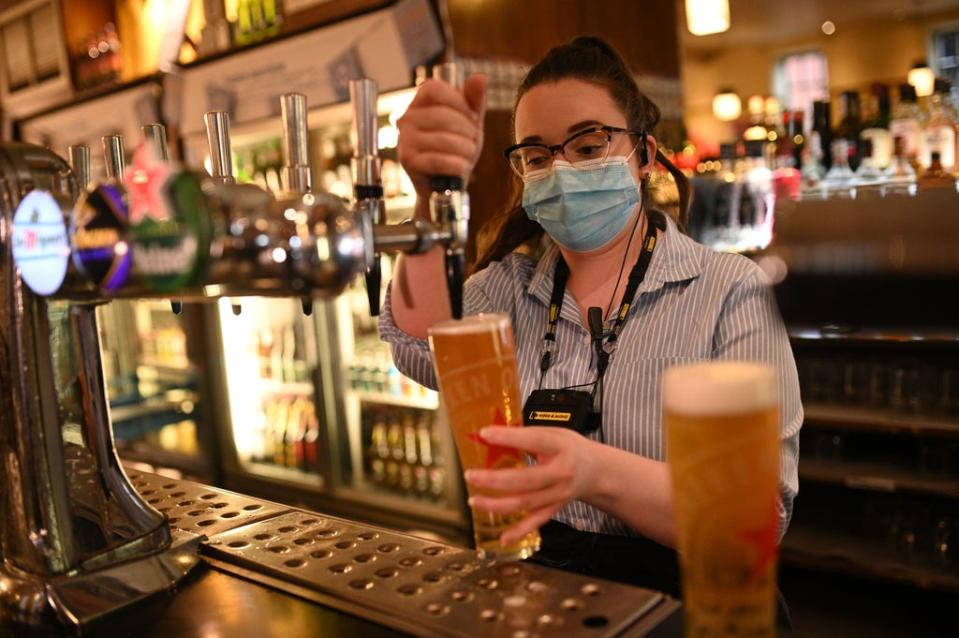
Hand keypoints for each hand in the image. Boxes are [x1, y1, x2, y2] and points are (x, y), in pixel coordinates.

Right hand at [397, 74, 486, 210]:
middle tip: (473, 142)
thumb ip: (474, 101)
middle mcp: (406, 119)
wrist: (443, 185)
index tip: (471, 117)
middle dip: (468, 131)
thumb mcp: (469, 123)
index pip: (434, 88)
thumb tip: (479, 77)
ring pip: (444, 139)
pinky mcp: (408, 161)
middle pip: (442, 115)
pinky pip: (439, 159)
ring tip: (467, 157)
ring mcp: (404, 140)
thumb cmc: (455, 150)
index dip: (458, 101)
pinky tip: (461, 168)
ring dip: (466, 150)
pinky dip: (457, 165)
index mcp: (418, 104)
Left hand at [464, 426, 598, 545]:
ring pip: (525, 503)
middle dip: (494, 479)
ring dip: (497, 504)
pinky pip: (535, 522)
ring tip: (474, 500)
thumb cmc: (570, 449)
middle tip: (471, 475)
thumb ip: (527, 434)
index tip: (485, 434)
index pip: (534, 440)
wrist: (595, 471)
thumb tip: (492, 433)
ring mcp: (557, 494)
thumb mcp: (555, 433)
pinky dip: (519, 532)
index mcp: (560, 447)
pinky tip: (502, 537)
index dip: (509, 438)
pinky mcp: (554, 508)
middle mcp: (560, 473)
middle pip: (525, 479)